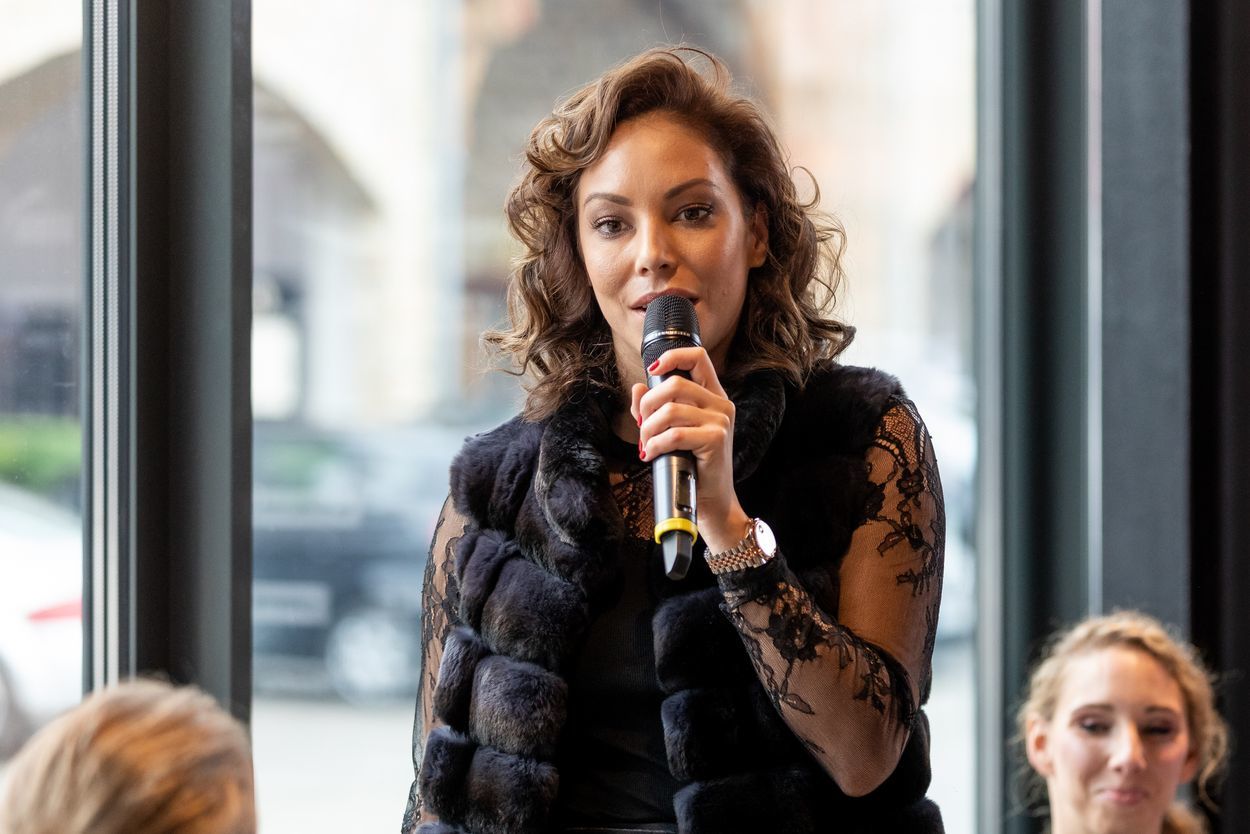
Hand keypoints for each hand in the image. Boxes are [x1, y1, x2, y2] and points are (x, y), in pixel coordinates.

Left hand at [630, 346, 750, 553]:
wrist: (711, 500)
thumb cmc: (690, 465)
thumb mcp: (670, 431)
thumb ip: (654, 409)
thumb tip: (637, 388)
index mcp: (712, 396)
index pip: (697, 357)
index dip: (672, 356)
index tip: (652, 370)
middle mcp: (720, 404)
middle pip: (674, 384)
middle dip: (648, 405)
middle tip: (641, 427)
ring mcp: (721, 421)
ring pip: (670, 410)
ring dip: (648, 430)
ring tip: (646, 446)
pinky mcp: (716, 439)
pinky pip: (674, 434)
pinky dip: (656, 444)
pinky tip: (652, 455)